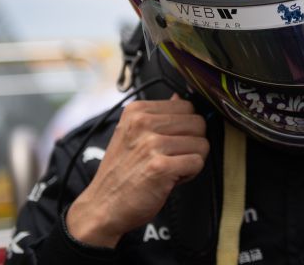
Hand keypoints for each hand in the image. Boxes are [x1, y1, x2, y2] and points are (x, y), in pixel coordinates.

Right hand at [66, 94, 208, 247]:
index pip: (187, 106)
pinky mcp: (160, 167)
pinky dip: (190, 174)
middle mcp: (143, 123)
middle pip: (198, 123)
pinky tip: (169, 180)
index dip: (185, 128)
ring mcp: (151, 144)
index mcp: (137, 110)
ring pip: (202, 144)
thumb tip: (180, 97)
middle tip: (171, 159)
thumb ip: (158, 116)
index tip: (168, 144)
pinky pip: (198, 162)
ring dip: (190, 161)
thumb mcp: (133, 135)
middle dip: (192, 143)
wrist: (102, 206)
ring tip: (168, 169)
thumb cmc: (122, 172)